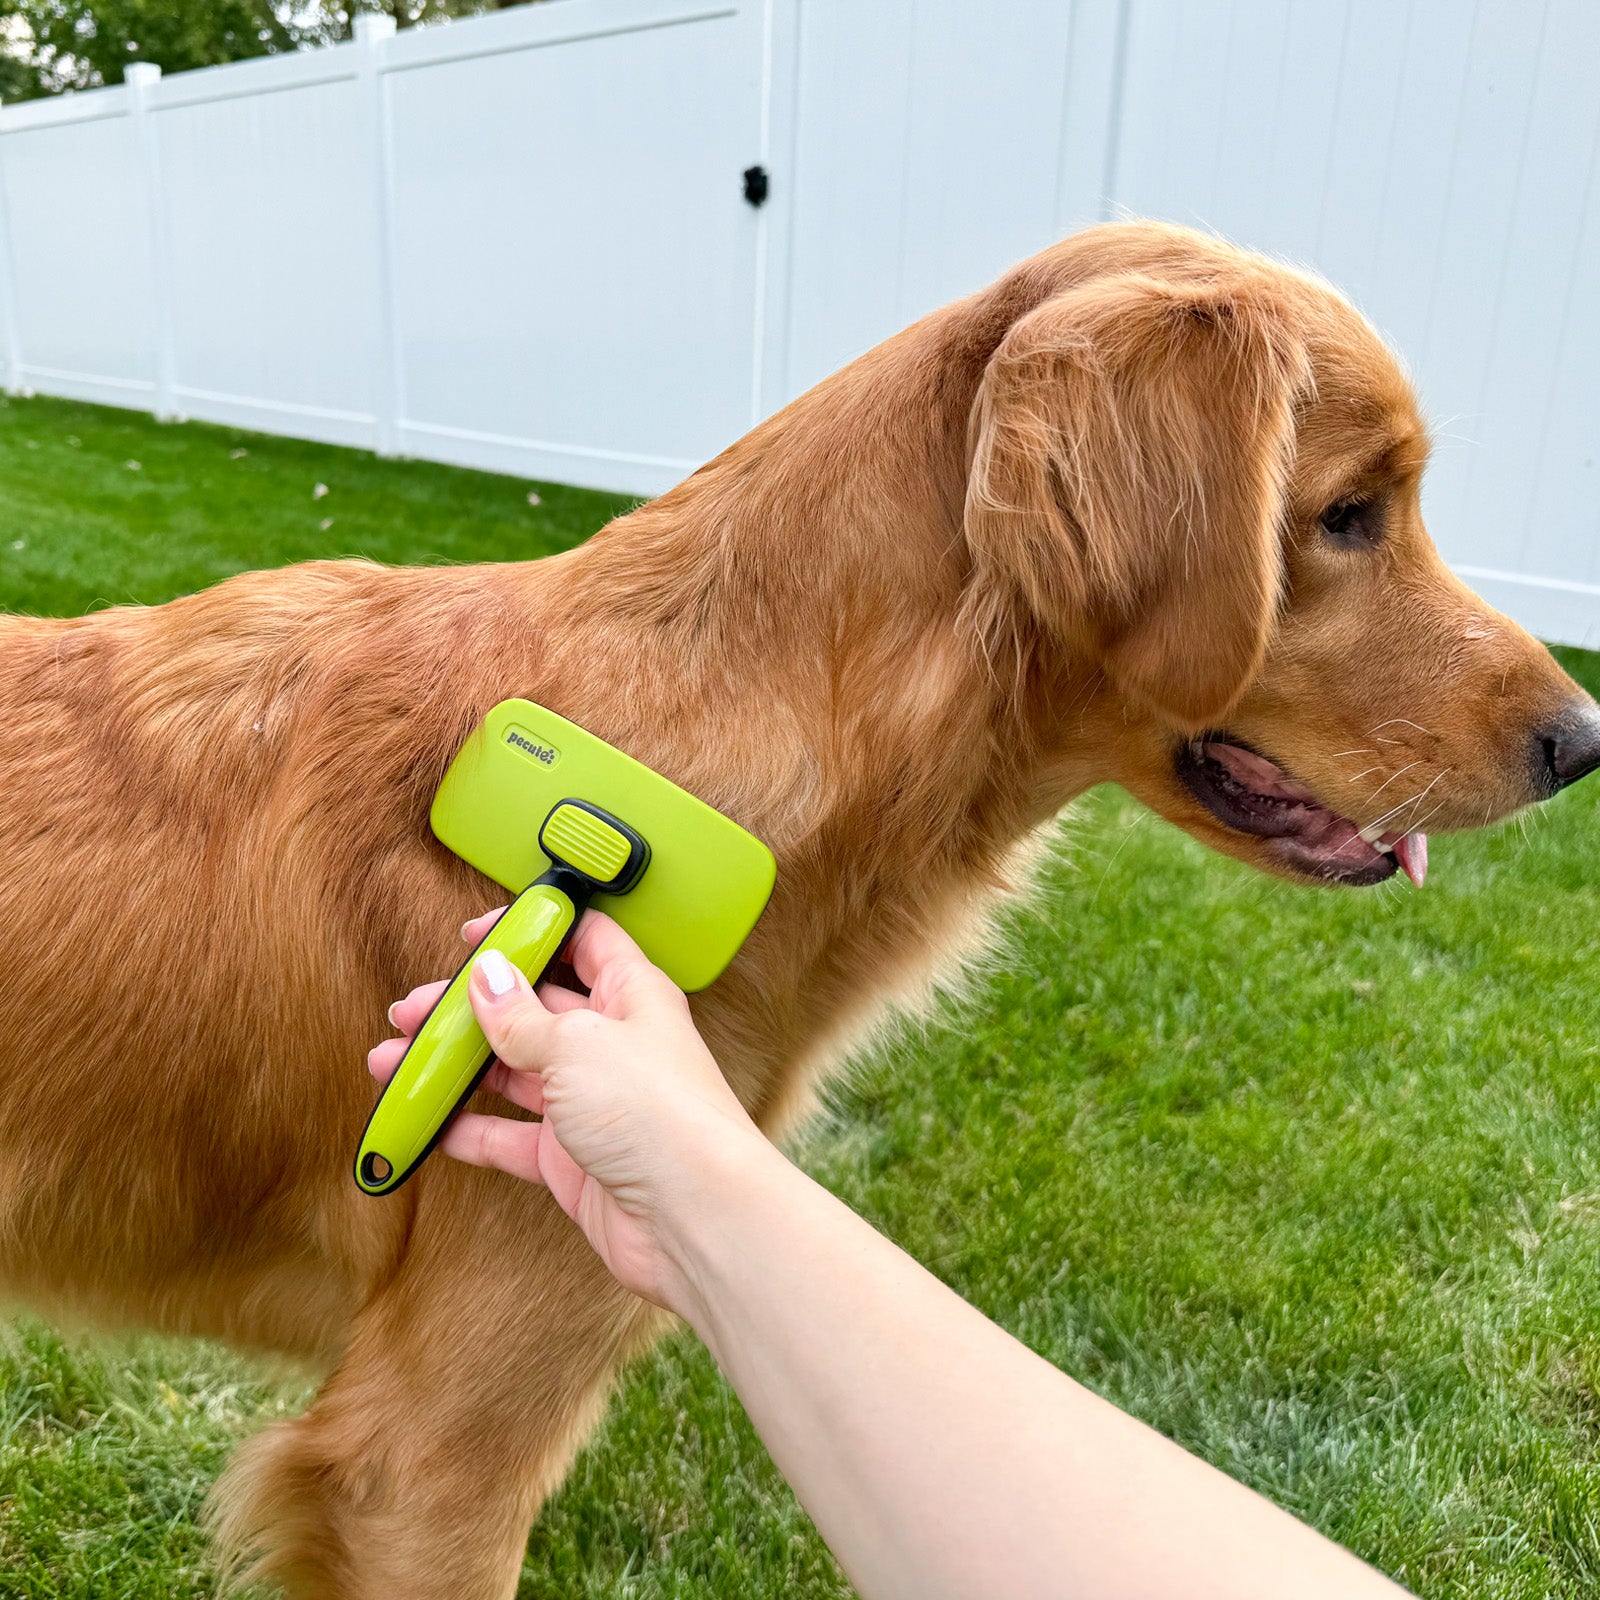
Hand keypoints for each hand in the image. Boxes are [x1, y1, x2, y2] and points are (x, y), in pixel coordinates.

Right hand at [369, 909, 768, 1312]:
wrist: (693, 1217)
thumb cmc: (658, 1114)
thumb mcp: (576, 1043)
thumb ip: (522, 1015)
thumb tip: (486, 976)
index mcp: (631, 994)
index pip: (581, 940)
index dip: (531, 930)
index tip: (473, 936)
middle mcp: (612, 1043)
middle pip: (531, 1009)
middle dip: (469, 1007)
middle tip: (410, 1011)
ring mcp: (592, 1102)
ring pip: (512, 1073)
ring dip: (454, 1067)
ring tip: (392, 1062)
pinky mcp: (574, 1159)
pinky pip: (510, 1137)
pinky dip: (467, 1130)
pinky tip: (425, 1123)